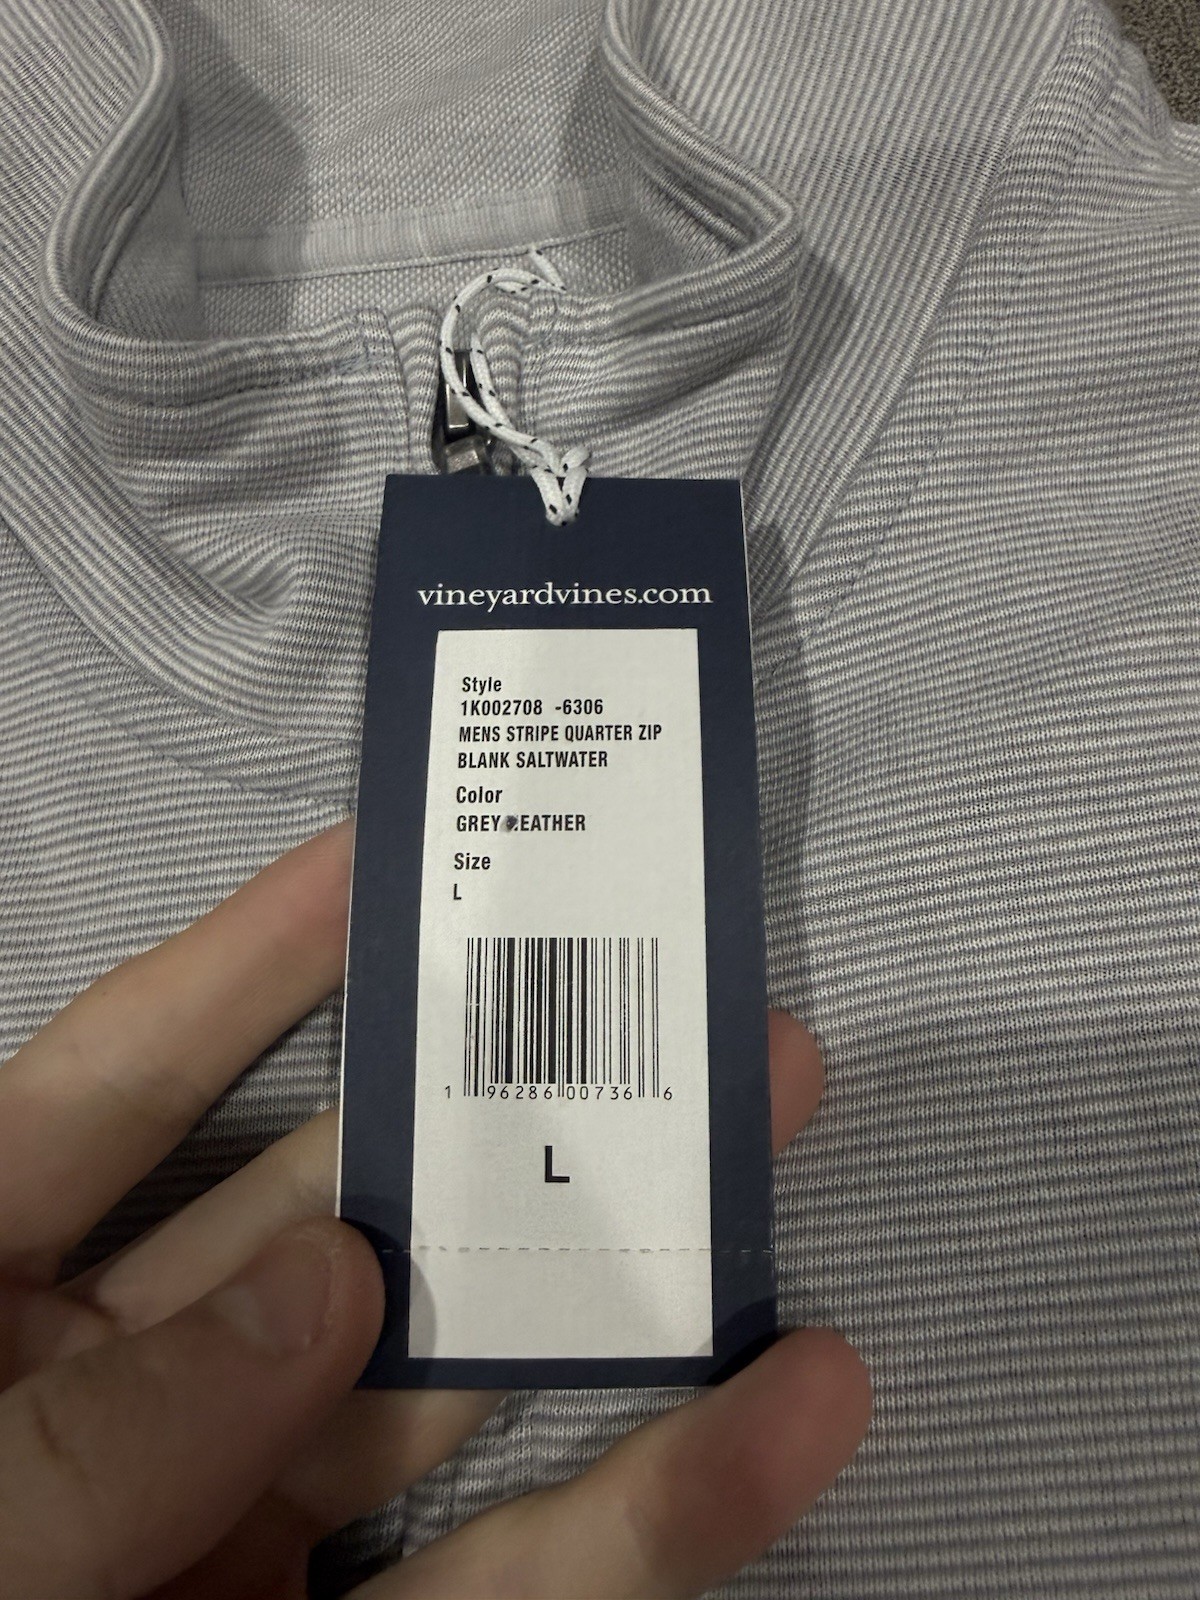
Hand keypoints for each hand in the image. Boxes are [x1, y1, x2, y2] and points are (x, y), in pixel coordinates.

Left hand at [0, 821, 870, 1598]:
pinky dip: (648, 1519)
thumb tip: (334, 1289)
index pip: (128, 1081)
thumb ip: (103, 1419)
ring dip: (626, 1291)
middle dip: (492, 1101)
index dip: (259, 961)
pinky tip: (786, 1424)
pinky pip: (504, 1594)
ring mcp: (241, 1539)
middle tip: (655, 995)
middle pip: (334, 1210)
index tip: (394, 855)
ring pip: (454, 1396)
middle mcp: (122, 1397)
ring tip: (780, 1151)